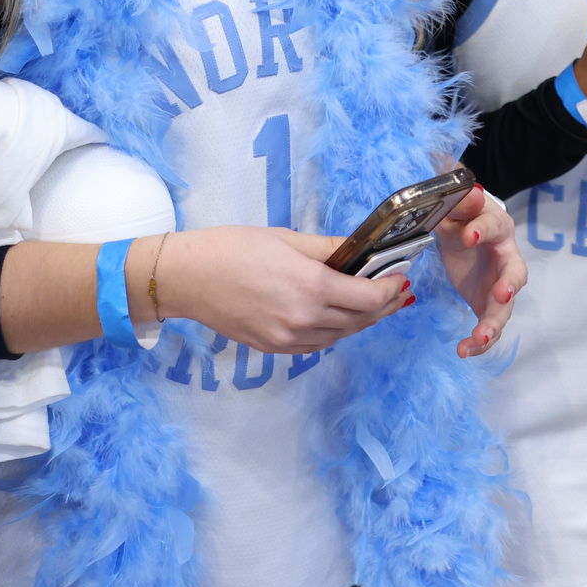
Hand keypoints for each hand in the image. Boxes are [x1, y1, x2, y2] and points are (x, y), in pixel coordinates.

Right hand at [152, 225, 408, 354]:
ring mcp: (289, 338)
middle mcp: (304, 318)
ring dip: (360, 321)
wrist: (187, 278)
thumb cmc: (230, 249)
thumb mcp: (286, 238)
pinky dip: (334, 332)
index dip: (390, 289)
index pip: (369, 297)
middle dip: (383, 306)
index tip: (400, 278)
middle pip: (360, 320)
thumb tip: (360, 251)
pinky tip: (337, 318)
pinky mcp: (274, 348)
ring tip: (371, 305)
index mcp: (311, 286)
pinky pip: (317, 344)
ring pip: (341, 335)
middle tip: (395, 292)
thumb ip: (328, 249)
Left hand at [432, 183, 527, 357]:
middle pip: (515, 273)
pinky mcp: (489, 304)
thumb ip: (460, 202)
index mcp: (498, 227)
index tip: (468, 235)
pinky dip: (479, 341)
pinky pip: (490, 325)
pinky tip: (465, 351)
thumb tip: (468, 190)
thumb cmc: (462, 218)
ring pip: (505, 307)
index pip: (494, 226)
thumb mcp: (455, 208)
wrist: (463, 234)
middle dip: (509, 284)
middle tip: (500, 294)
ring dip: (494, 324)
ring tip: (479, 339)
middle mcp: (507, 257)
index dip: (483, 230)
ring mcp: (501, 284)